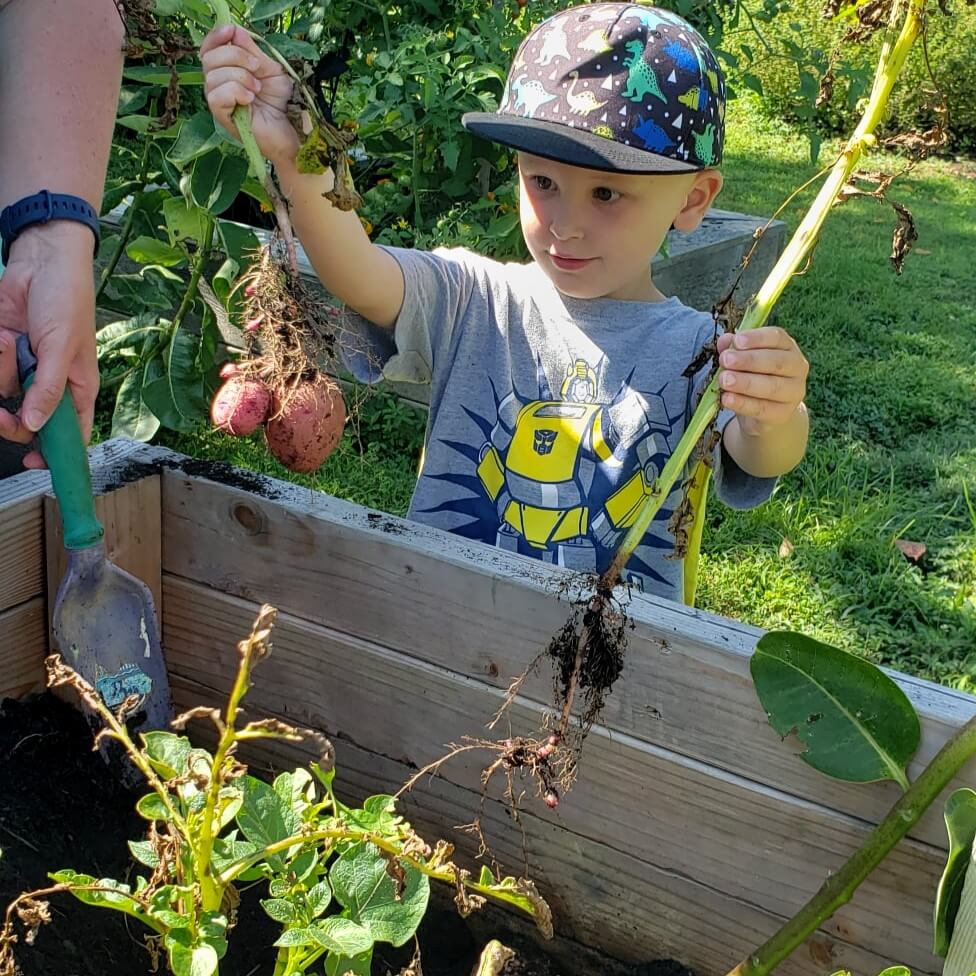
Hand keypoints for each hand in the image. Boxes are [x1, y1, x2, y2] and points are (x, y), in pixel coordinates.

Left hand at [0, 222, 99, 468]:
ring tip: (7, 342)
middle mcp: (49, 383)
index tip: (35, 462)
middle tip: (1, 416)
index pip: (70, 431)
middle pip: (27, 421)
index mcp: (77, 388)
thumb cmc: (67, 301)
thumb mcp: (63, 350)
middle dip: (10, 420)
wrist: (40, 260)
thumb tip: (34, 425)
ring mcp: (23, 368)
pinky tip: (2, 336)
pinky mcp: (2, 353)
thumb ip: (49, 390)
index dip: (55, 451)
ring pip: (2, 394)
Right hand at [201, 24, 298, 166]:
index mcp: (226, 69)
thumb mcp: (271, 69)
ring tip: (257, 89)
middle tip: (256, 68)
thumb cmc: (280, 101)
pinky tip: (249, 99)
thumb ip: (253, 52)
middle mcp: (217, 83)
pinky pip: (215, 96)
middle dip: (235, 56)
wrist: (288, 129)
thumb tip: (235, 30)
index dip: (216, 36)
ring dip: (240, 77)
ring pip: (213, 76)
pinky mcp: (221, 117)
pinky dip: (235, 92)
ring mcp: (218, 101)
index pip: (209, 48)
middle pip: (209, 58)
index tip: (231, 31)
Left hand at [716, 326, 807, 435]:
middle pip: (776, 362)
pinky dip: (742, 404)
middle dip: (748, 360)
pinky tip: (726, 399)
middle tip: (725, 360)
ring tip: (724, 380)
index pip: (777, 337)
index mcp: (787, 347)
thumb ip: (734, 349)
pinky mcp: (783, 413)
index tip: (737, 341)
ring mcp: (793, 392)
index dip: (757, 338)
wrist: (766, 412)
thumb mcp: (744, 361)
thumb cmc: (754, 376)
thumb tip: (725, 340)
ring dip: (745, 383)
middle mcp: (796, 367)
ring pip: (772, 386)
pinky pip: (762, 408)